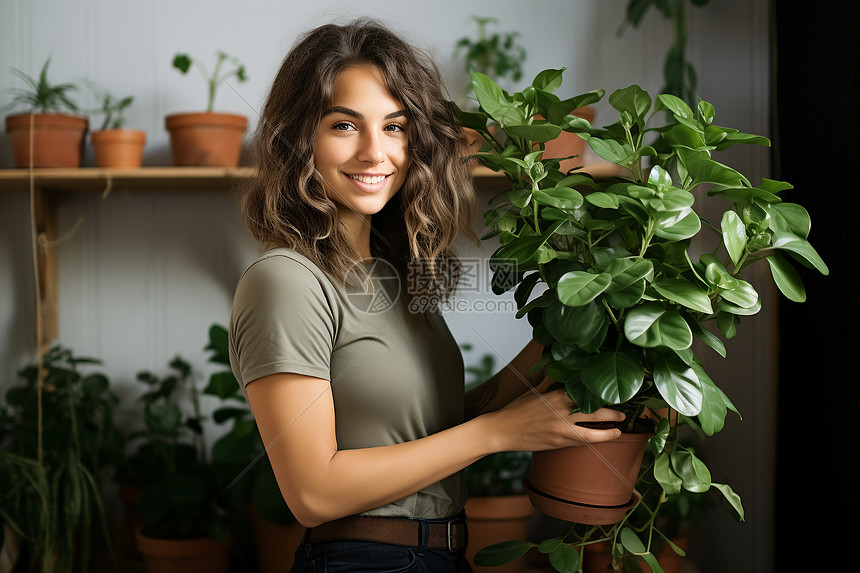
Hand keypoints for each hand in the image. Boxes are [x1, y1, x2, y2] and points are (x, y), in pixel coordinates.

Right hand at [486, 376, 625, 452]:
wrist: (502, 430)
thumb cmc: (517, 409)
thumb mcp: (535, 392)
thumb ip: (552, 385)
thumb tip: (563, 375)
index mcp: (556, 395)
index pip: (584, 392)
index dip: (600, 394)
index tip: (611, 392)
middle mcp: (561, 412)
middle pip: (593, 412)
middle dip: (611, 414)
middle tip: (623, 414)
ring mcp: (560, 429)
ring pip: (592, 433)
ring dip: (608, 432)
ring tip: (618, 430)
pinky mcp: (558, 443)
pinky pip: (581, 442)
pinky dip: (594, 440)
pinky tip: (602, 439)